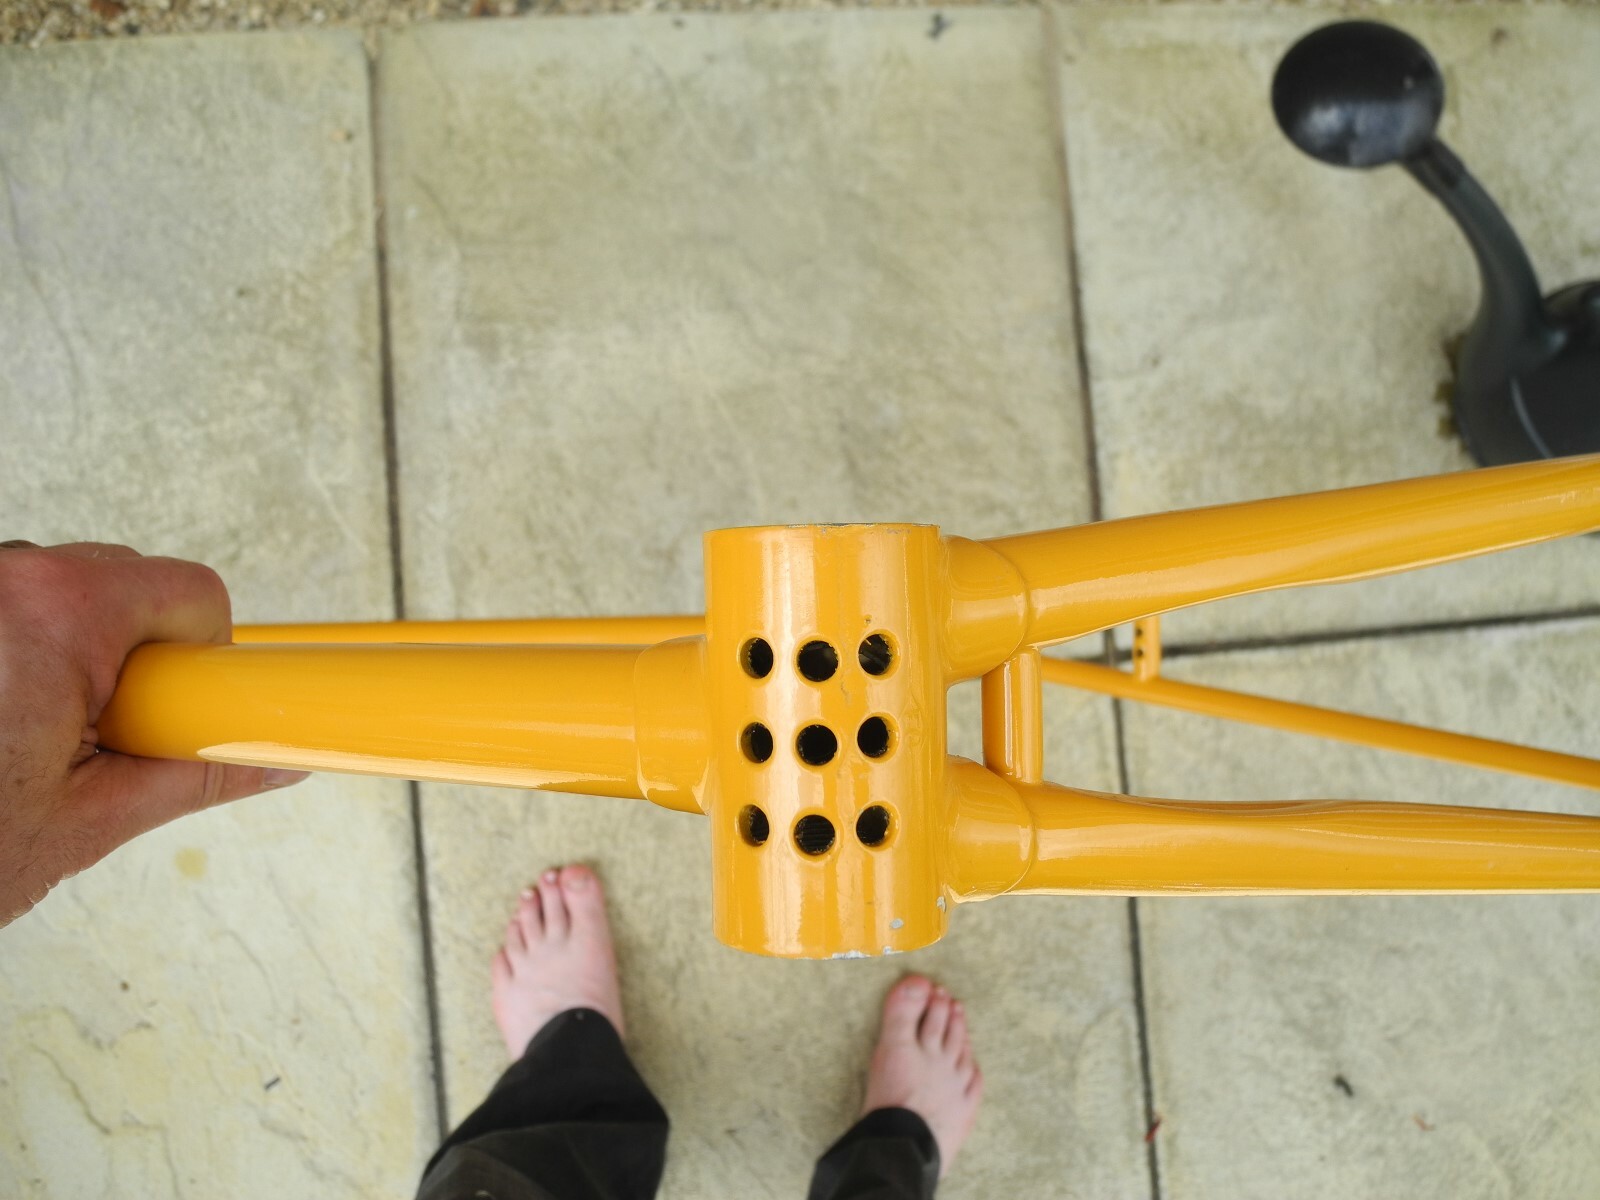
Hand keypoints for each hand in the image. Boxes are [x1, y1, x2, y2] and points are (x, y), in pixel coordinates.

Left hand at [0, 541, 306, 927]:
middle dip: (127, 659)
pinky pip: (8, 608)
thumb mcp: (84, 821)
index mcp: (57, 614)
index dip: (201, 658)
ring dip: (63, 657)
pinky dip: (13, 654)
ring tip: (20, 744)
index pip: (190, 592)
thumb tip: (268, 763)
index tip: (184, 705)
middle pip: (122, 582)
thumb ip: (193, 777)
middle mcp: (2, 576)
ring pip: (58, 593)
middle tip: (88, 742)